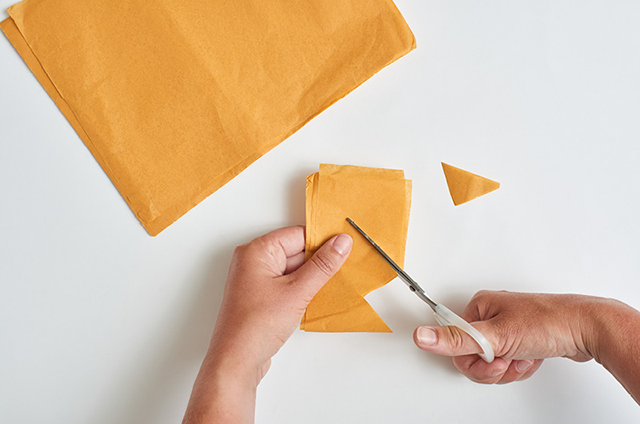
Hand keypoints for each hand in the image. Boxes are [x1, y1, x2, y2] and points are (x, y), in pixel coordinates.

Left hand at [183, 226, 351, 422]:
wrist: (236, 360)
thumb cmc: (255, 326)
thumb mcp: (297, 291)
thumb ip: (323, 265)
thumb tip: (341, 243)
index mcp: (257, 251)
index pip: (298, 234)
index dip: (322, 240)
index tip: (344, 246)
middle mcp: (253, 261)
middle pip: (296, 250)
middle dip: (318, 261)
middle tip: (341, 267)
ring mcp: (256, 280)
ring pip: (293, 269)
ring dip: (311, 278)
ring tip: (328, 286)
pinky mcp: (261, 297)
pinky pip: (287, 284)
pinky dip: (301, 289)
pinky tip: (314, 298)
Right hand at [413, 291, 599, 383]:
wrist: (586, 329)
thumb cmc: (548, 322)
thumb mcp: (496, 336)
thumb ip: (456, 340)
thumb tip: (421, 336)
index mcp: (480, 306)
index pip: (456, 342)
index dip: (473, 359)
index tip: (491, 359)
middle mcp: (491, 314)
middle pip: (473, 355)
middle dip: (494, 367)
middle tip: (509, 361)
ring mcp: (507, 327)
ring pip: (491, 362)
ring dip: (510, 367)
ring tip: (524, 357)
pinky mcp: (521, 339)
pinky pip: (508, 362)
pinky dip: (520, 366)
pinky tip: (531, 358)